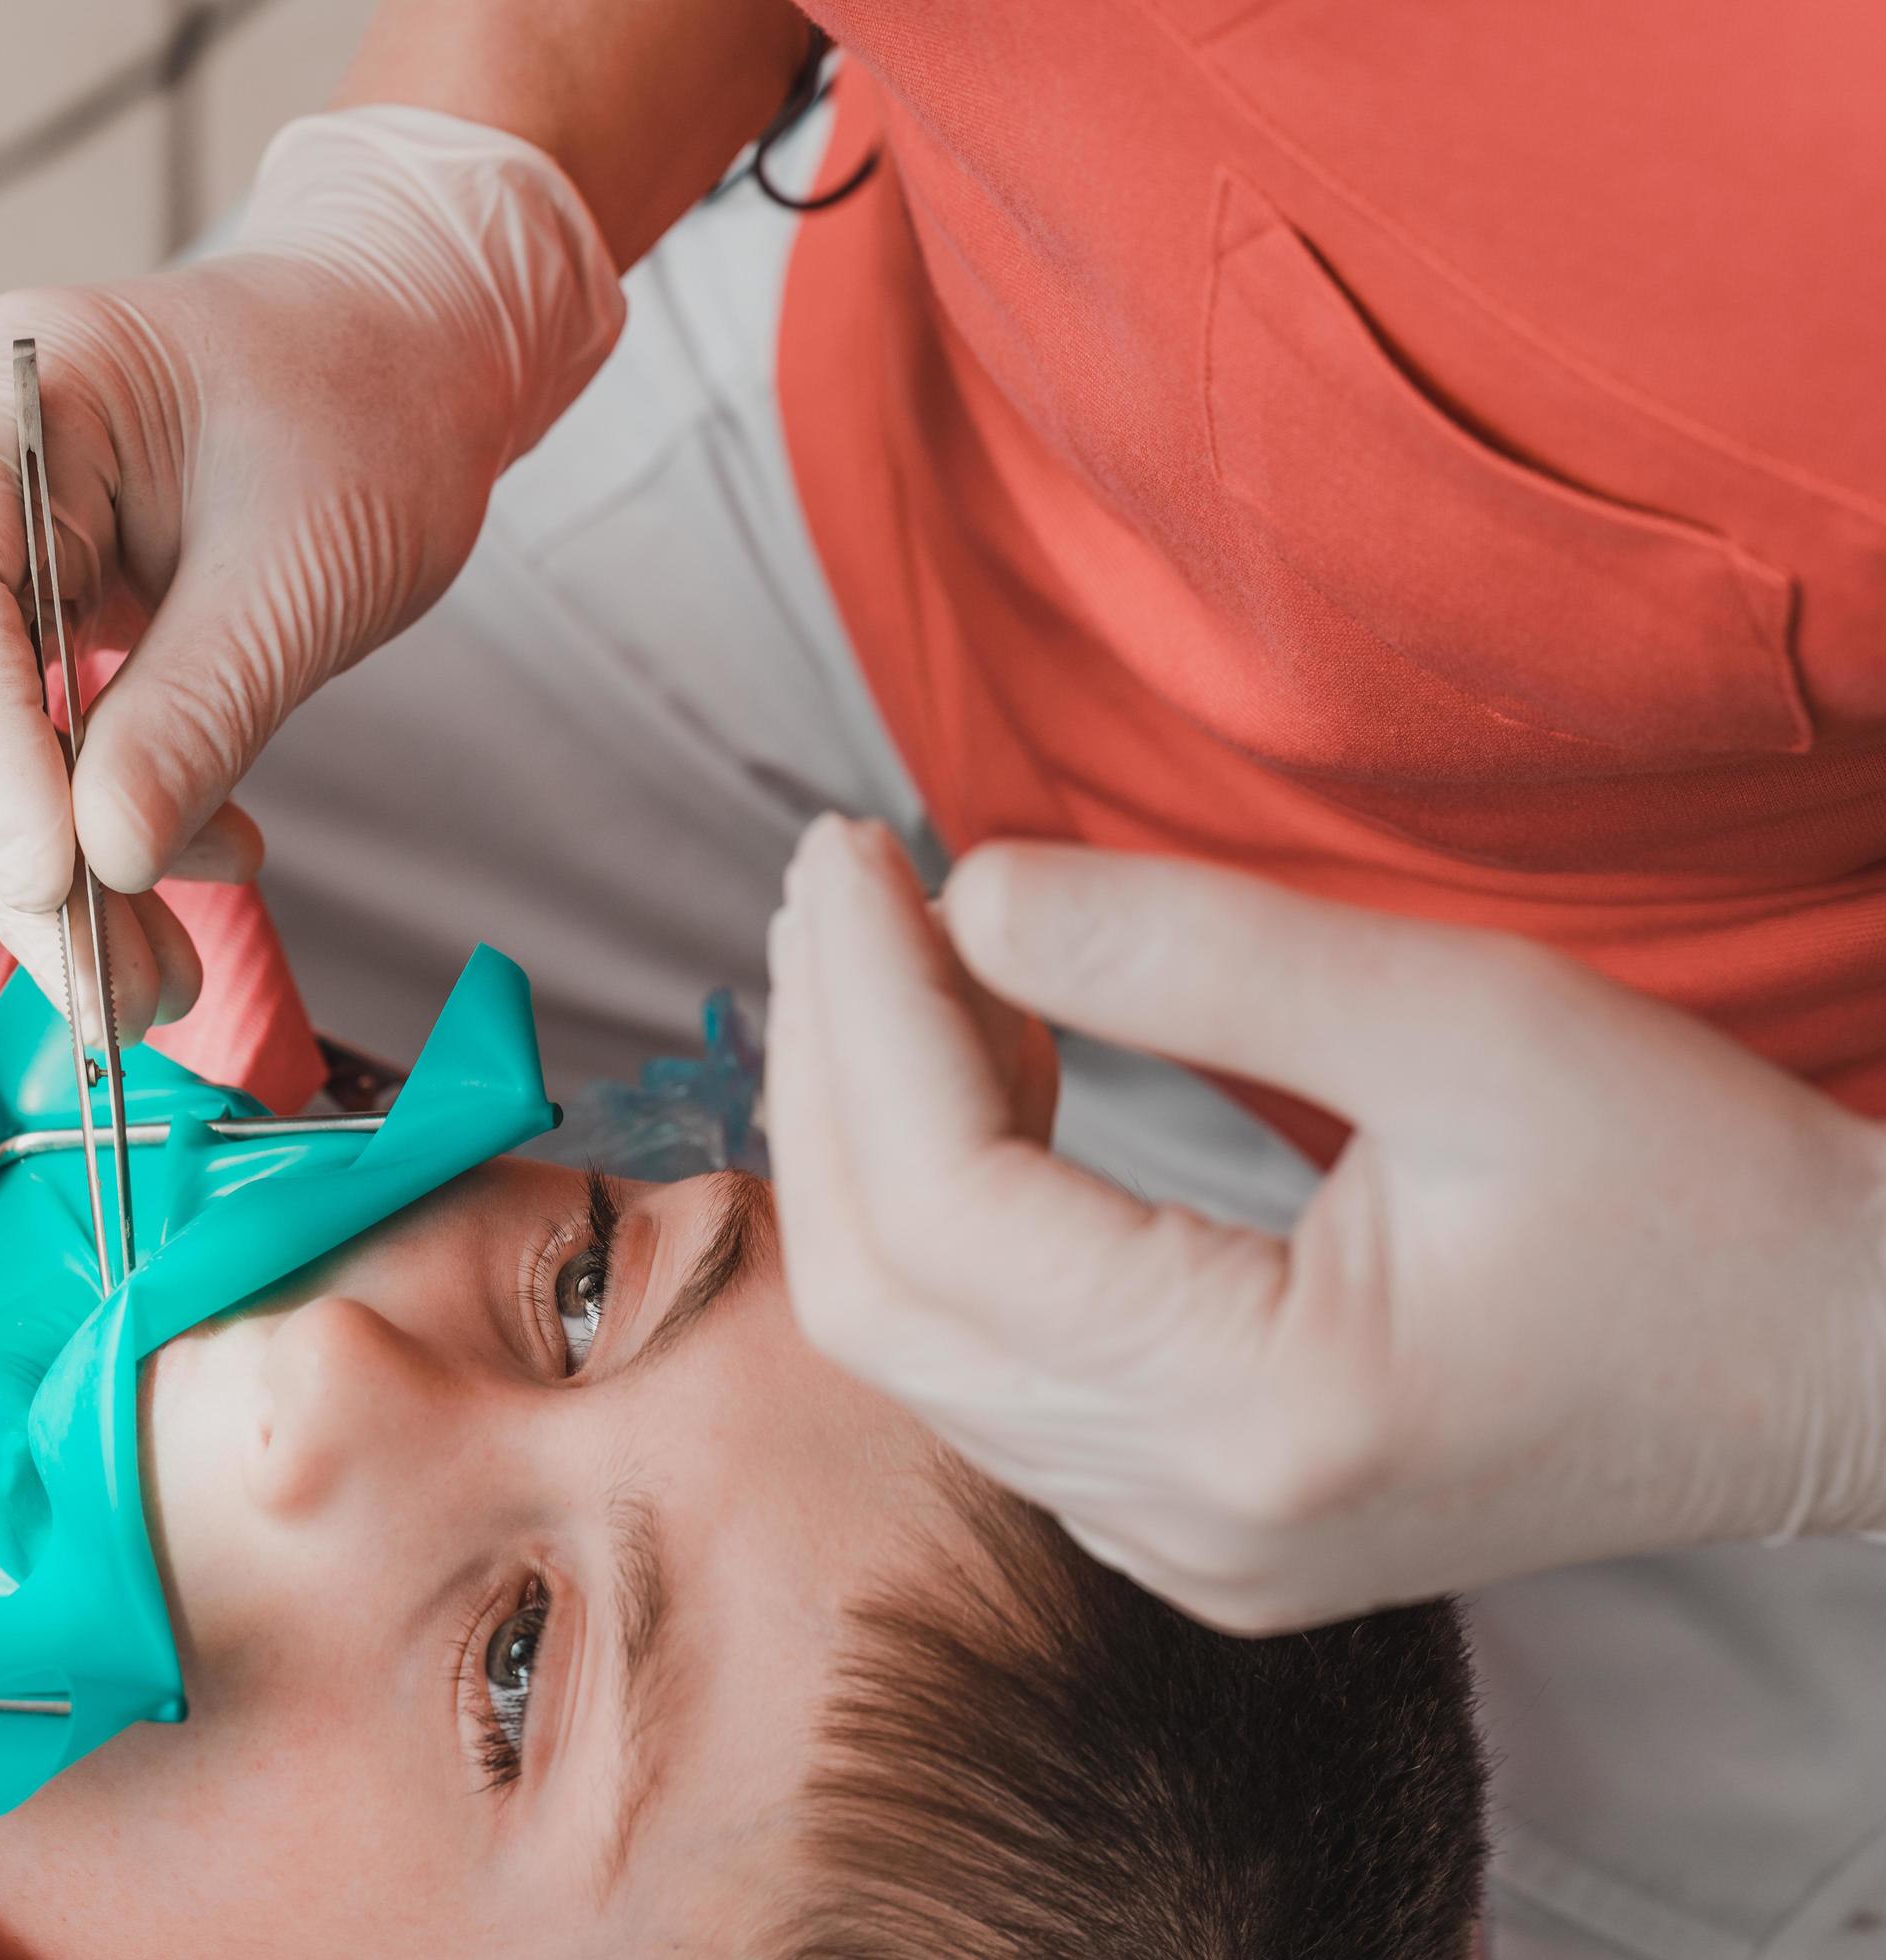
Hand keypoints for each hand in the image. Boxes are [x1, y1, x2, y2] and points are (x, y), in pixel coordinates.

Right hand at [0, 108, 621, 1041]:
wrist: (399, 350)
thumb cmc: (367, 410)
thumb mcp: (307, 568)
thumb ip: (198, 710)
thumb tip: (101, 865)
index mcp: (10, 383)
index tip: (55, 881)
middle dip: (22, 856)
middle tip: (119, 998)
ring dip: (60, 874)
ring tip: (166, 983)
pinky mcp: (9, 604)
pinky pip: (19, 737)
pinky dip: (97, 825)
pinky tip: (196, 869)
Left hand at [767, 816, 1885, 1631]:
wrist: (1837, 1367)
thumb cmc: (1696, 1189)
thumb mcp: (1470, 1019)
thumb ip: (1201, 956)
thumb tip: (959, 893)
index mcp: (1263, 1413)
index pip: (947, 1211)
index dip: (864, 1011)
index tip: (849, 849)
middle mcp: (1188, 1518)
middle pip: (881, 1292)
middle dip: (827, 1064)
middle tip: (835, 878)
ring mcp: (1178, 1545)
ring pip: (908, 1341)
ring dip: (867, 1134)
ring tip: (891, 948)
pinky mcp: (1184, 1526)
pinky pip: (982, 1371)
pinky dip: (939, 1213)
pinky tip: (978, 1067)